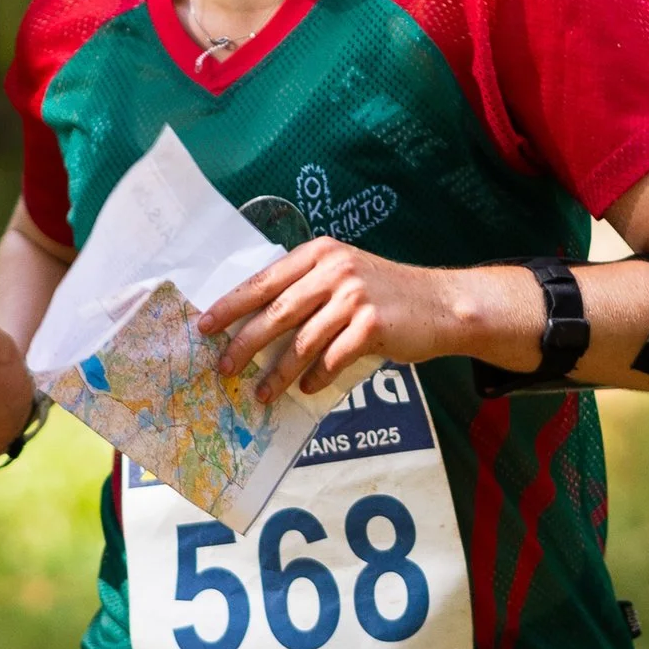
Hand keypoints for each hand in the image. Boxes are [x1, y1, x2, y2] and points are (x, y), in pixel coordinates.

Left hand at [199, 239, 455, 404]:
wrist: (442, 304)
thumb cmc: (388, 293)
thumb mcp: (345, 275)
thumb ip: (308, 288)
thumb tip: (258, 324)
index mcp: (319, 254)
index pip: (263, 280)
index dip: (231, 305)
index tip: (205, 325)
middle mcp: (334, 270)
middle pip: (276, 312)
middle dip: (244, 343)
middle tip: (224, 367)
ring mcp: (354, 297)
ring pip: (302, 341)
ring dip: (278, 373)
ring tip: (262, 393)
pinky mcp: (372, 325)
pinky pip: (332, 358)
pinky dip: (315, 377)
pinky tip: (307, 389)